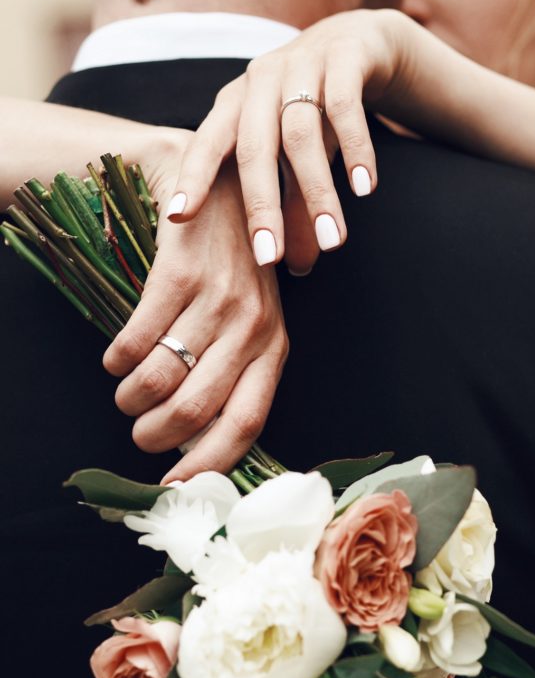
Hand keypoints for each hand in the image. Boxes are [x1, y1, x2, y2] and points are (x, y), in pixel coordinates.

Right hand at [103, 139, 287, 480]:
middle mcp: (252, 328)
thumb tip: (197, 446)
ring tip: (126, 392)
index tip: (174, 484)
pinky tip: (118, 357)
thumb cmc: (234, 273)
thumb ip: (235, 376)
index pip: (246, 423)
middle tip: (138, 430)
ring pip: (159, 379)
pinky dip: (117, 360)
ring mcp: (217, 299)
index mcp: (275, 349)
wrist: (221, 194)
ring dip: (130, 399)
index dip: (207, 463)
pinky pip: (135, 340)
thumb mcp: (252, 325)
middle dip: (152, 434)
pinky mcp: (180, 274)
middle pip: (193, 409)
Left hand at [166, 9, 407, 273]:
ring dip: (318, 192)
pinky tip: (365, 189)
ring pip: (302, 133)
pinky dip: (355, 150)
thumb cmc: (316, 109)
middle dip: (261, 206)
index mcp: (236, 102)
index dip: (191, 178)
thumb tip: (294, 268)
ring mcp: (302, 62)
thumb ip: (293, 203)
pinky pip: (346, 107)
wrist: (361, 43)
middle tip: (268, 259)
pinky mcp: (346, 56)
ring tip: (334, 241)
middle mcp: (262, 79)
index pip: (206, 143)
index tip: (178, 219)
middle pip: (254, 147)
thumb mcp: (297, 153)